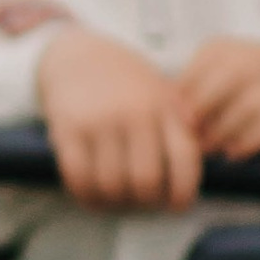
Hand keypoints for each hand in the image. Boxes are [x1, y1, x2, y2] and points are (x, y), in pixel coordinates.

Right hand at [38, 28, 200, 209]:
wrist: (78, 55)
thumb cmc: (126, 84)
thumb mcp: (160, 94)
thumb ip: (178, 128)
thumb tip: (191, 177)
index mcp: (165, 107)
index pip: (184, 159)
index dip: (183, 193)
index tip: (175, 205)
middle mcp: (135, 113)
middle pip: (145, 181)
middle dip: (143, 202)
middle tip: (139, 201)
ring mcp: (101, 121)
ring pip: (111, 185)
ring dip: (113, 202)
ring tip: (115, 199)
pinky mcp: (68, 128)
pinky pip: (79, 177)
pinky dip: (86, 196)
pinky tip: (91, 195)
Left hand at [176, 37, 259, 162]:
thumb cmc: (250, 102)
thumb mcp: (223, 88)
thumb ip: (197, 94)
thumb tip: (168, 113)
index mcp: (242, 48)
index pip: (210, 57)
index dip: (189, 87)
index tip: (176, 116)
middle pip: (231, 75)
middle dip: (205, 108)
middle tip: (192, 135)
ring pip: (251, 103)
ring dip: (224, 130)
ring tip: (211, 149)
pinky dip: (250, 141)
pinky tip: (235, 153)